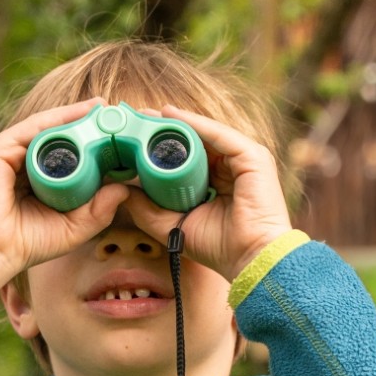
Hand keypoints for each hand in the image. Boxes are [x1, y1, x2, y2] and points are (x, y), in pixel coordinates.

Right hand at [0, 98, 128, 325]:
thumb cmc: (25, 245)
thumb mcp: (72, 228)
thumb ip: (97, 211)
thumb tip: (124, 189)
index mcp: (34, 180)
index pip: (67, 155)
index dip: (92, 145)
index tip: (120, 136)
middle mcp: (20, 162)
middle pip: (58, 136)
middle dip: (87, 125)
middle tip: (117, 114)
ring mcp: (8, 153)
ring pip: (47, 128)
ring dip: (76, 117)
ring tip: (105, 109)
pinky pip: (33, 127)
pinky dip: (57, 119)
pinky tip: (82, 113)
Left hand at [124, 105, 292, 281]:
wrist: (251, 259)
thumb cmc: (219, 248)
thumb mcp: (173, 226)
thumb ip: (149, 210)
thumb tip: (122, 191)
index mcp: (215, 182)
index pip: (185, 158)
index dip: (160, 148)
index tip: (132, 139)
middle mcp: (230, 167)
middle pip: (194, 141)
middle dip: (165, 130)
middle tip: (136, 119)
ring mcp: (243, 160)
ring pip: (205, 134)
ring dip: (176, 122)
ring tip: (147, 116)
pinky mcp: (253, 156)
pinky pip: (219, 134)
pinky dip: (196, 124)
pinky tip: (172, 117)